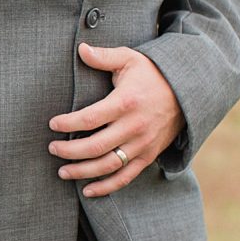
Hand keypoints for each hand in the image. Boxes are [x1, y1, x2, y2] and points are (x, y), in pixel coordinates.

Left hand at [49, 43, 183, 196]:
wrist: (188, 92)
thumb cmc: (152, 74)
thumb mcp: (130, 59)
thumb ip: (104, 56)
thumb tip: (80, 49)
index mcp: (126, 102)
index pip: (90, 118)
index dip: (68, 124)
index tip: (52, 124)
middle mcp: (134, 127)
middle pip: (95, 147)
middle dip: (69, 151)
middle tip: (52, 149)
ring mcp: (142, 144)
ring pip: (108, 165)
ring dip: (82, 172)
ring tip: (62, 172)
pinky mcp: (148, 156)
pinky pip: (126, 177)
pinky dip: (106, 187)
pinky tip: (87, 191)